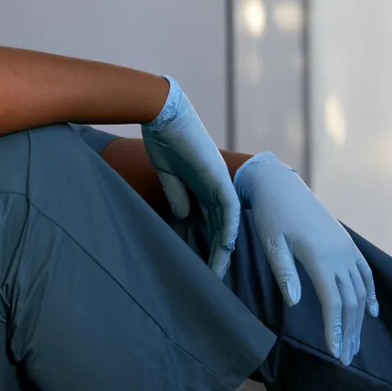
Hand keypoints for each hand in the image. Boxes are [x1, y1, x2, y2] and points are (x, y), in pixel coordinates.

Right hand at [141, 76, 239, 277]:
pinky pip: (228, 206)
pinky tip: (226, 244)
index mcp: (202, 183)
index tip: (201, 264)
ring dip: (224, 246)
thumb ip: (177, 193)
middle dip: (217, 252)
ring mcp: (218, 180)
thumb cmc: (163, 138)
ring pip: (227, 220)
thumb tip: (184, 216)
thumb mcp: (168, 173)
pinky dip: (228, 225)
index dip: (207, 242)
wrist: (163, 113)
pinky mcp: (218, 175)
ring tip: (218, 270)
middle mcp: (214, 184)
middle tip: (213, 277)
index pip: (209, 219)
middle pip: (220, 225)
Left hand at [234, 152, 377, 366]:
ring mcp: (346, 248)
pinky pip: (366, 273)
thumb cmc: (270, 215)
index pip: (334, 302)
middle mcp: (339, 254)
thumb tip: (297, 304)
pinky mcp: (346, 243)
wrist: (280, 185)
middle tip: (345, 359)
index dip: (336, 329)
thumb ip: (285, 273)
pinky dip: (371, 294)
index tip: (335, 354)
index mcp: (319, 256)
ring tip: (354, 343)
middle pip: (352, 301)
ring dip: (359, 319)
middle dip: (349, 332)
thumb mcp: (271, 244)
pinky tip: (372, 312)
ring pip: (361, 290)